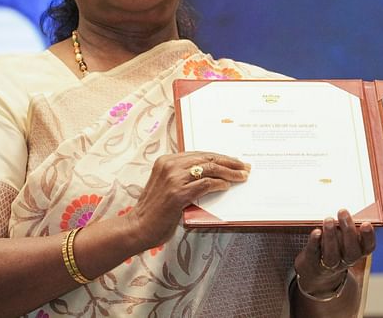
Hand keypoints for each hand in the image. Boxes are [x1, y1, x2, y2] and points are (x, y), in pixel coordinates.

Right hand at [126, 151, 249, 249]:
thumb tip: (212, 174)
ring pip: (209, 169)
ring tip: (242, 176)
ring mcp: (173, 179)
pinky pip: (205, 184)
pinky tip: (227, 186)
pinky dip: (219, 184)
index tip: (235, 161)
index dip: (220, 157)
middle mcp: (169, 166)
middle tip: (244, 166)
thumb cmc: (155, 210)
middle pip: (207, 158)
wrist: (137, 228)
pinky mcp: (178, 194)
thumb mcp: (168, 186)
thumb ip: (185, 177)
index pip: (200, 154)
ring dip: (229, 172)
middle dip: (229, 162)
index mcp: (167, 161)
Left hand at [294, 209, 375, 297]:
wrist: (317, 268)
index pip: (368, 247)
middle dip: (348, 231)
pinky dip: (315, 242)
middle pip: (351, 251)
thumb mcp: (346, 237)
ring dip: (331, 236)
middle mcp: (347, 260)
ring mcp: (330, 264)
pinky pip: (314, 253)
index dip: (368, 237)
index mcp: (359, 252)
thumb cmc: (336, 244)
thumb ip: (349, 226)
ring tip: (329, 220)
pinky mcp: (313, 262)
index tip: (366, 224)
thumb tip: (347, 210)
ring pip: (332, 255)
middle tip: (343, 212)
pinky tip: (316, 232)